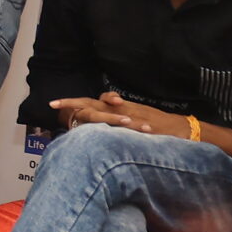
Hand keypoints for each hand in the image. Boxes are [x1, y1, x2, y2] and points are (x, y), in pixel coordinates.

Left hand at [50, 91, 186, 135]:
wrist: (180, 129)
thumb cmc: (153, 128)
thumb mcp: (128, 125)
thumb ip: (112, 124)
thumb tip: (92, 130)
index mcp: (114, 110)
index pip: (89, 104)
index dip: (71, 104)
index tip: (52, 104)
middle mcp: (119, 109)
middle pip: (91, 102)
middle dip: (72, 103)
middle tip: (53, 103)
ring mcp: (129, 113)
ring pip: (106, 106)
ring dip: (91, 106)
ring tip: (75, 108)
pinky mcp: (141, 119)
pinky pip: (127, 115)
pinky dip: (120, 109)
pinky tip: (114, 104)